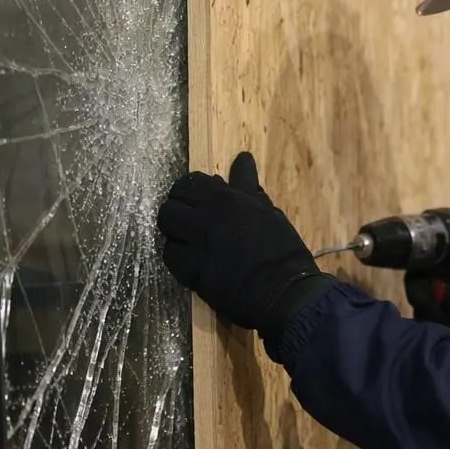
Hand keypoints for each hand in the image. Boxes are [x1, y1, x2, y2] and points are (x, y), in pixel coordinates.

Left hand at [157, 151, 329, 340]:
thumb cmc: (281, 248)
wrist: (283, 291)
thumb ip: (246, 184)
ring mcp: (194, 245)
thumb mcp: (266, 210)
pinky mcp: (190, 271)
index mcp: (224, 199)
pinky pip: (169, 256)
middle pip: (171, 204)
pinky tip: (191, 258)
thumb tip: (242, 158)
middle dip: (179, 209)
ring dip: (175, 231)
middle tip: (192, 220)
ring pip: (166, 228)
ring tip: (190, 238)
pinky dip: (177, 254)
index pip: (188, 183)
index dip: (190, 191)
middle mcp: (204, 218)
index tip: (200, 201)